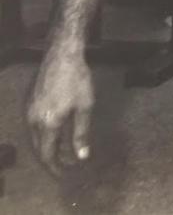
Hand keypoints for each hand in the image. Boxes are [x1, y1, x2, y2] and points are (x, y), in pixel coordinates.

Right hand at [27, 46, 93, 174]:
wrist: (62, 55)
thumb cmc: (77, 80)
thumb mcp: (85, 107)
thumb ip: (81, 133)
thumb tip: (81, 156)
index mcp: (48, 124)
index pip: (48, 155)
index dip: (55, 168)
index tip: (64, 174)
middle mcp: (33, 121)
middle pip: (39, 149)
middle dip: (51, 160)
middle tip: (65, 166)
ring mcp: (29, 112)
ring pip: (34, 138)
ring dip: (47, 147)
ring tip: (62, 152)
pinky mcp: (29, 103)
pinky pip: (33, 127)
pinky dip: (43, 135)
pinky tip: (55, 133)